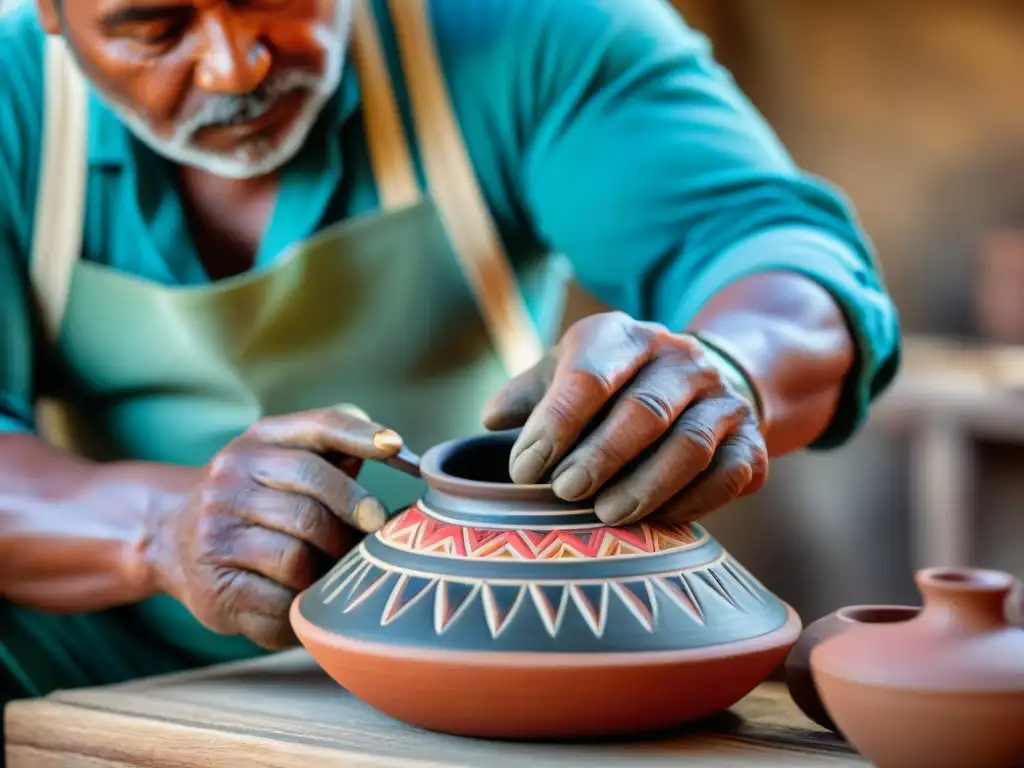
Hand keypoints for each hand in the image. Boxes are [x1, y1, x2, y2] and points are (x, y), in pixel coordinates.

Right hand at [144, 405, 402, 649]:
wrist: (170, 538)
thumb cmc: (255, 496)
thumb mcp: (283, 457)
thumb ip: (335, 447)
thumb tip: (392, 447)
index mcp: (258, 441)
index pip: (317, 427)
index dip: (360, 436)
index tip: (396, 448)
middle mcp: (230, 479)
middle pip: (311, 497)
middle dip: (354, 517)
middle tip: (375, 532)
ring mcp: (215, 533)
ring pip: (295, 555)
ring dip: (329, 566)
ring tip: (339, 567)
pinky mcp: (213, 586)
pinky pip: (278, 600)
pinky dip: (304, 602)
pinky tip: (308, 595)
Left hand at [482, 312, 767, 525]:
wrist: (702, 382)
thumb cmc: (614, 385)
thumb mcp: (568, 373)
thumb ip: (530, 394)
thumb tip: (491, 419)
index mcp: (624, 337)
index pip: (589, 375)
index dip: (555, 425)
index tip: (523, 470)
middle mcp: (680, 359)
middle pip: (643, 411)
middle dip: (600, 457)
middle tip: (564, 494)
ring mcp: (722, 398)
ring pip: (689, 445)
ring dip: (645, 486)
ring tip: (605, 516)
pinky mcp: (750, 440)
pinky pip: (726, 475)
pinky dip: (690, 502)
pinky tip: (655, 521)